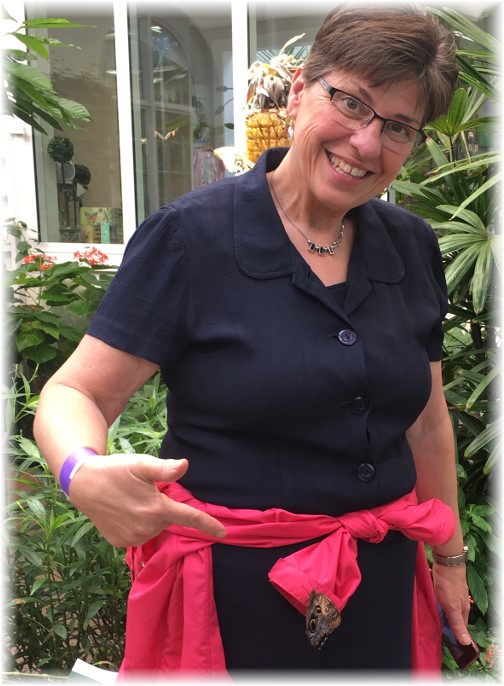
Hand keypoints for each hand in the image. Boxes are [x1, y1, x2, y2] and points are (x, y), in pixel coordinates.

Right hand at [67, 455, 226, 546]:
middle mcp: (146, 528)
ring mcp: (132, 538)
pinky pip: (139, 534)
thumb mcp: (140, 464)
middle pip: (168, 519)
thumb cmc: (116, 470)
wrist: (83, 484)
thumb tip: (185, 465)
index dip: (208, 524)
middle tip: (146, 491)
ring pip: (154, 527)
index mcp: (156, 509)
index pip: (189, 518)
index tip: (223, 533)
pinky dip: (138, 524)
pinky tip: (125, 511)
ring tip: (133, 499)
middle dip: (164, 507)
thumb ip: (164, 468)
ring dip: (151, 516)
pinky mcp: (120, 542)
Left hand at [433, 562, 471, 644]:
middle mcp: (459, 604)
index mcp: (462, 611)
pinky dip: (437, 605)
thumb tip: (466, 643)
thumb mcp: (452, 607)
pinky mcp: (446, 588)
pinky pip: (441, 600)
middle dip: (447, 625)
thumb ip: (458, 624)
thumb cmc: (450, 585)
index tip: (448, 644)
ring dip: (441, 615)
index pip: (460, 628)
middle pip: (453, 618)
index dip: (455, 636)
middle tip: (437, 633)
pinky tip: (431, 605)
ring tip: (432, 621)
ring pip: (447, 609)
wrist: (447, 563)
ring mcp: (453, 595)